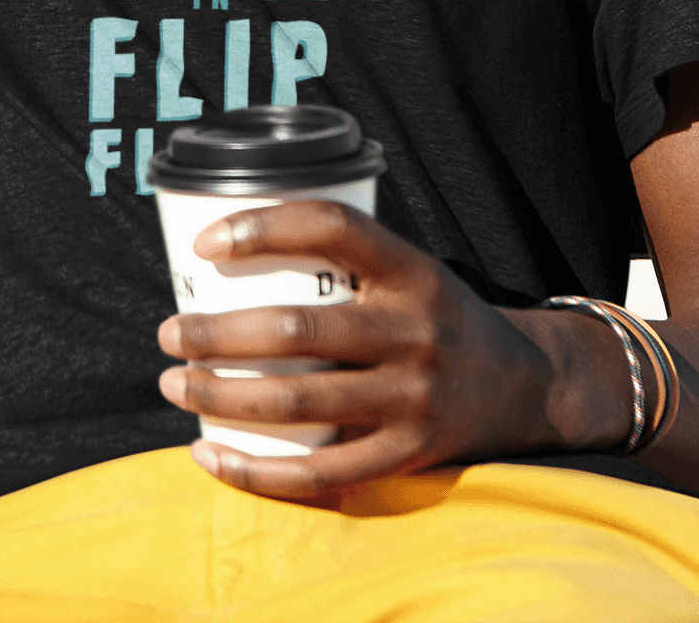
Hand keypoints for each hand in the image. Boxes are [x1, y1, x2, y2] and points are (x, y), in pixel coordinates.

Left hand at [156, 201, 626, 498]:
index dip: (264, 226)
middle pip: (296, 330)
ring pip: (298, 401)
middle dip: (216, 334)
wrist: (528, 385)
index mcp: (411, 269)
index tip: (206, 241)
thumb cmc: (438, 316)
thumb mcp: (409, 270)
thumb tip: (228, 253)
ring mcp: (413, 397)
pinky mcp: (409, 455)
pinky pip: (320, 471)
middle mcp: (414, 329)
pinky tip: (209, 455)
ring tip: (175, 386)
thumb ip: (342, 263)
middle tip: (169, 333)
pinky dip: (255, 469)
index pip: (332, 227)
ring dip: (221, 396)